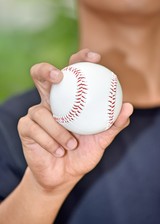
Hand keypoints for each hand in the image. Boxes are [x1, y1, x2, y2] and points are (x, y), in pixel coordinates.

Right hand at [18, 49, 132, 191]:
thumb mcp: (101, 140)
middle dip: (45, 70)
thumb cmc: (82, 153)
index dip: (80, 59)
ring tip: (71, 145)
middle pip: (39, 74)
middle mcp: (50, 102)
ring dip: (58, 131)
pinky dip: (50, 142)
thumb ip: (113, 125)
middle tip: (59, 76)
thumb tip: (128, 107)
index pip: (72, 72)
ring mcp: (34, 113)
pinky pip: (34, 129)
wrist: (63, 175)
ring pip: (40, 111)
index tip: (95, 58)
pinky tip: (58, 152)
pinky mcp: (25, 127)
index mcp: (68, 100)